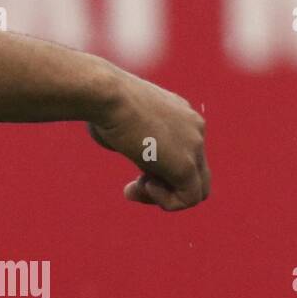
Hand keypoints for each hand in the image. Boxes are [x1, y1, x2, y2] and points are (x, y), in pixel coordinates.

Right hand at [87, 68, 209, 210]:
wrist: (106, 95)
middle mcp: (193, 128)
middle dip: (164, 185)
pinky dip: (166, 201)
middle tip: (133, 185)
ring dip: (163, 196)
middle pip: (195, 172)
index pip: (184, 151)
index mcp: (179, 114)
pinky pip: (189, 198)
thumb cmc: (101, 102)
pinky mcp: (185, 165)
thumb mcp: (119, 118)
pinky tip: (143, 185)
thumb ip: (131, 135)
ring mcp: (194, 146)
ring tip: (134, 189)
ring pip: (196, 189)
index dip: (157, 167)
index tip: (132, 166)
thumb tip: (126, 145)